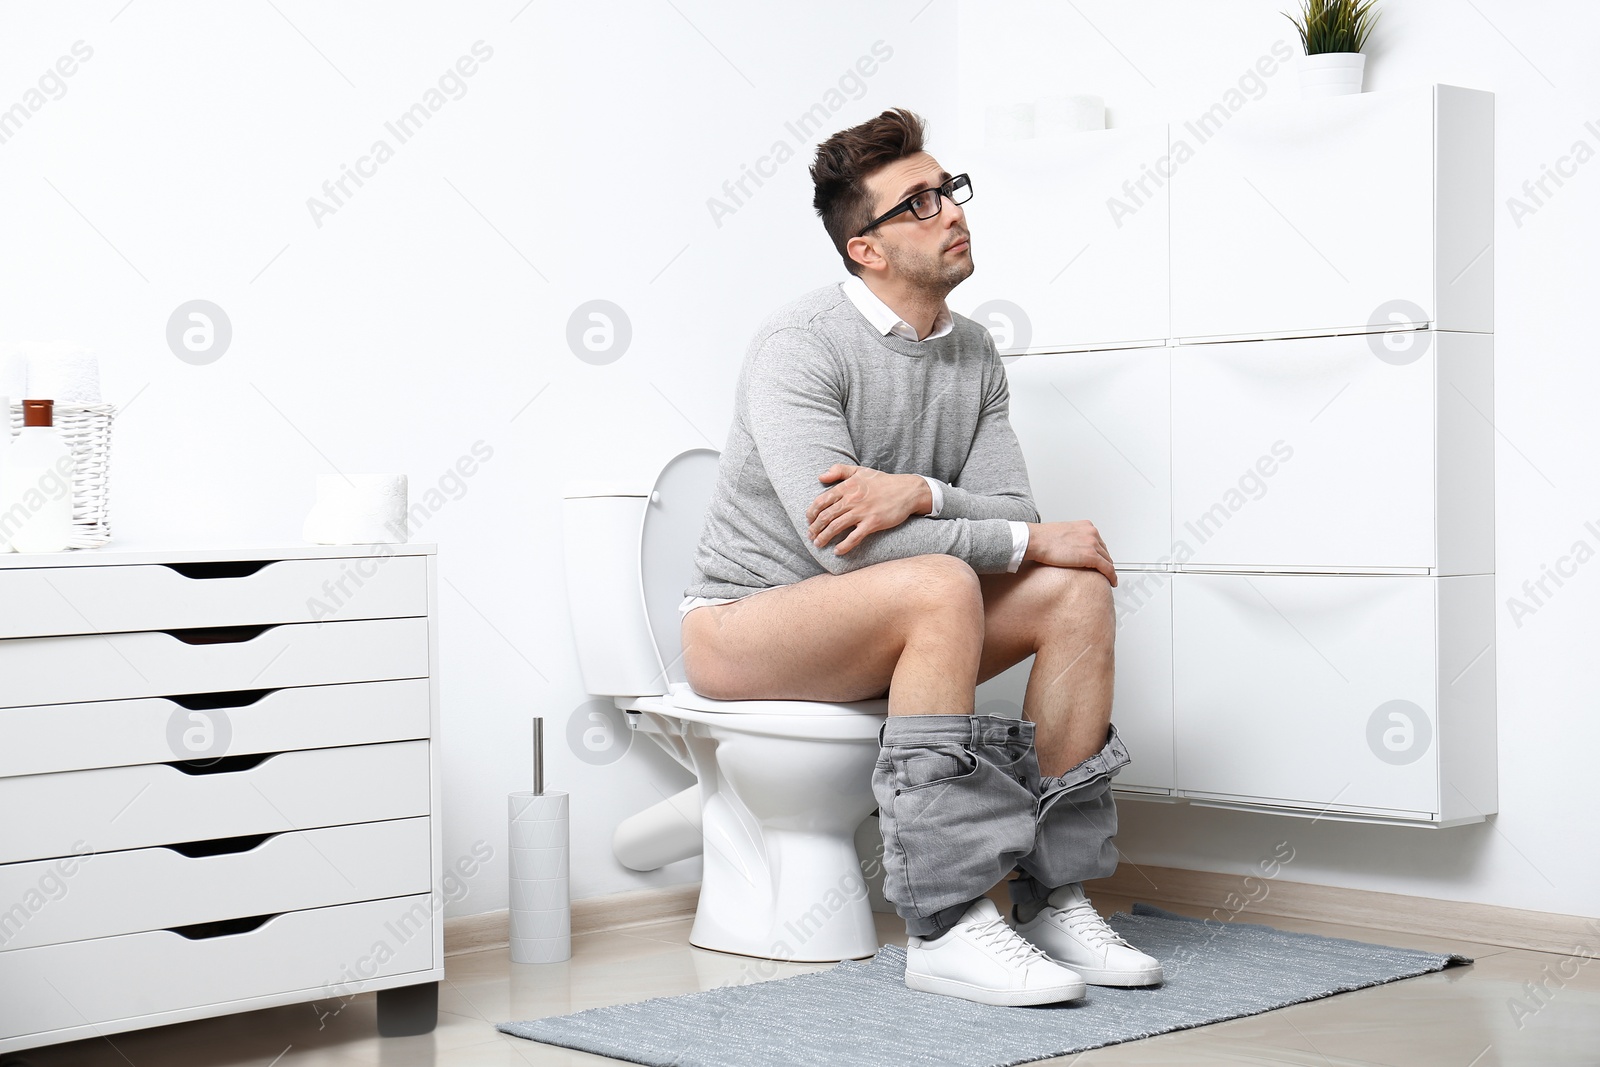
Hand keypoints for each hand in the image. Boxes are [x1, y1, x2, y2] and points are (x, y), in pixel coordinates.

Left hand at [806, 464, 929, 554]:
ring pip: (836, 527)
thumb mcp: (860, 471)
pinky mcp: (873, 523)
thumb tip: (820, 477)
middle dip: (815, 528)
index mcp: (847, 487)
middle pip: (826, 516)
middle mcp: (852, 499)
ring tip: (818, 544)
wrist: (907, 490)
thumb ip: (839, 470)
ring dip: (824, 538)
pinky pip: (854, 537)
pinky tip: (837, 551)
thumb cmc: (882, 481)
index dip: (811, 513)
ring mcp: (862, 512)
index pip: (821, 501)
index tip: (808, 521)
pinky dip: (844, 546)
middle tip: (811, 536)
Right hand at [1023, 520, 1117, 585]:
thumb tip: (1072, 548)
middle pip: (1104, 551)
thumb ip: (1072, 538)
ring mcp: (1092, 545)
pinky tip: (1112, 582)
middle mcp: (1092, 533)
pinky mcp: (1091, 557)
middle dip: (1105, 562)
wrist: (1036, 540)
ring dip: (1109, 570)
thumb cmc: (1043, 538)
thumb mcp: (1063, 533)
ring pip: (1107, 561)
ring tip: (1108, 578)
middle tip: (1104, 571)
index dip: (1100, 553)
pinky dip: (1111, 576)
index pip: (1099, 542)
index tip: (1100, 560)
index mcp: (1086, 526)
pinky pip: (1107, 569)